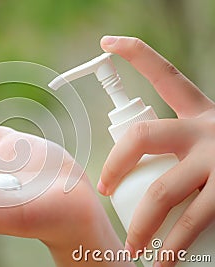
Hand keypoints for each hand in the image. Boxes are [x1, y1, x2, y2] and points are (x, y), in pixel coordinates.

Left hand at [98, 36, 214, 265]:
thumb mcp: (206, 139)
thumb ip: (175, 144)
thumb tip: (134, 159)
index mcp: (200, 112)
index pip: (164, 74)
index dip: (136, 54)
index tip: (107, 42)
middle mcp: (208, 130)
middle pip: (143, 137)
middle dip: (116, 163)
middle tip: (106, 188)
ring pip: (164, 191)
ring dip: (142, 224)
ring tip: (133, 246)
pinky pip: (193, 222)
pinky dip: (174, 246)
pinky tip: (165, 261)